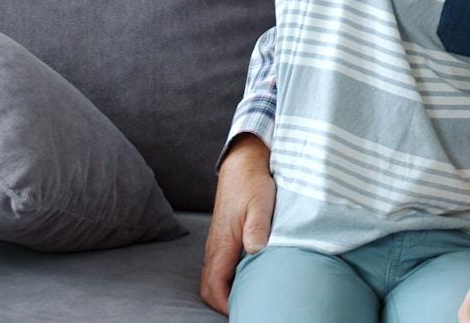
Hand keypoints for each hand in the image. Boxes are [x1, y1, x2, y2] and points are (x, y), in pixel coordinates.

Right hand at [198, 136, 275, 314]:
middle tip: (245, 309)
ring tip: (246, 298)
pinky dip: (226, 279)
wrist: (243, 161)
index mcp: (223, 242)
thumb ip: (258, 227)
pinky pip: (218, 265)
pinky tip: (245, 278)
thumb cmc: (253, 182)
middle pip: (209, 286)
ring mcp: (217, 241)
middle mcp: (215, 245)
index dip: (224, 305)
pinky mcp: (223, 236)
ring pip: (213, 276)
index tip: (242, 311)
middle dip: (222, 303)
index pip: (214, 286)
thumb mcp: (261, 203)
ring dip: (224, 291)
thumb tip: (255, 251)